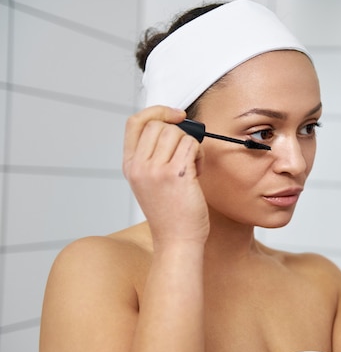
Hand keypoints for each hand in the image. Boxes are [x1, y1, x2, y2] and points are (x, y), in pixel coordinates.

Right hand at [123, 106, 209, 247]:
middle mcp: (138, 166)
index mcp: (130, 166)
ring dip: (191, 145)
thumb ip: (154, 155)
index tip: (175, 115)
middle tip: (187, 154)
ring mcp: (155, 170)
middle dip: (180, 133)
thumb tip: (174, 126)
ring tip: (192, 167)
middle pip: (159, 125)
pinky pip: (192, 145)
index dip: (156, 111)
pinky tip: (197, 171)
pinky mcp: (175, 175)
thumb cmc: (171, 213)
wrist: (177, 240)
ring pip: (177, 133)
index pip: (135, 123)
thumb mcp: (151, 182)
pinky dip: (199, 155)